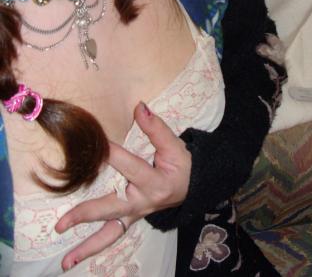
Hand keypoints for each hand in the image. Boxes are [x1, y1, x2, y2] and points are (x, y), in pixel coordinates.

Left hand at [55, 101, 190, 270]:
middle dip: (85, 214)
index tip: (94, 146)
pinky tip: (74, 258)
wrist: (194, 185)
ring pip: (110, 232)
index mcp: (155, 183)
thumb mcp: (174, 145)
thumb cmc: (183, 164)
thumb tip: (139, 106)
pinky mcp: (131, 218)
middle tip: (62, 222)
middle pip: (111, 209)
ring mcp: (136, 214)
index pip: (129, 166)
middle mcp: (143, 203)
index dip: (112, 154)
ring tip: (65, 260)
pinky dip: (94, 248)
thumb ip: (156, 127)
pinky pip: (112, 236)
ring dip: (86, 246)